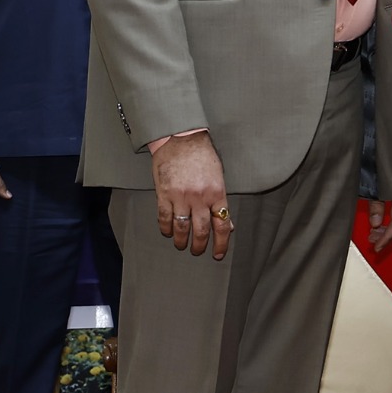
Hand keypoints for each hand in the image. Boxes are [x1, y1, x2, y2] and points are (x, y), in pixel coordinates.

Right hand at [152, 131, 232, 259]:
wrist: (181, 139)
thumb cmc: (202, 156)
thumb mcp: (218, 176)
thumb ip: (221, 201)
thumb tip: (227, 223)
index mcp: (217, 192)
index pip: (222, 224)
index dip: (222, 242)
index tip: (219, 253)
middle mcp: (200, 198)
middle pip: (201, 230)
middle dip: (200, 246)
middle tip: (198, 251)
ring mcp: (181, 197)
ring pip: (182, 229)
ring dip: (182, 241)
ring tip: (182, 245)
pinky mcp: (164, 195)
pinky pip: (165, 219)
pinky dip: (166, 229)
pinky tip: (168, 233)